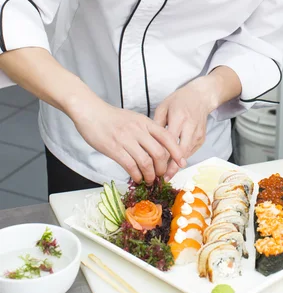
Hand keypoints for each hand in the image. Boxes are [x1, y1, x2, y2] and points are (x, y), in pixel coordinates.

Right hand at [72, 102, 186, 183]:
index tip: (181, 162)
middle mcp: (138, 130)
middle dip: (162, 168)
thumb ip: (145, 131)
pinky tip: (137, 178)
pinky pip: (130, 165)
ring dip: (150, 175)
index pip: (167, 137)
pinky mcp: (114, 149)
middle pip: (159, 153)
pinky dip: (136, 175)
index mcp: (145, 122)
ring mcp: (126, 139)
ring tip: (149, 180)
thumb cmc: (112, 117)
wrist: (91, 112)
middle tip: (161, 175)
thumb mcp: (134, 119)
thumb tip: (157, 148)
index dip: (176, 152)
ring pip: (146, 162)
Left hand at [154, 76, 220, 180]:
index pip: (170, 141)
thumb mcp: (163, 107)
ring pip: (187, 154)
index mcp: (179, 117)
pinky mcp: (202, 138)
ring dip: (177, 165)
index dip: (163, 155)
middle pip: (181, 151)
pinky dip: (182, 158)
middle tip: (162, 178)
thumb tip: (148, 142)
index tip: (155, 166)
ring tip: (166, 174)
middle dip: (172, 166)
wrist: (200, 96)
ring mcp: (198, 133)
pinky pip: (191, 151)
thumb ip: (156, 124)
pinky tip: (174, 164)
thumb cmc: (179, 100)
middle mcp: (190, 126)